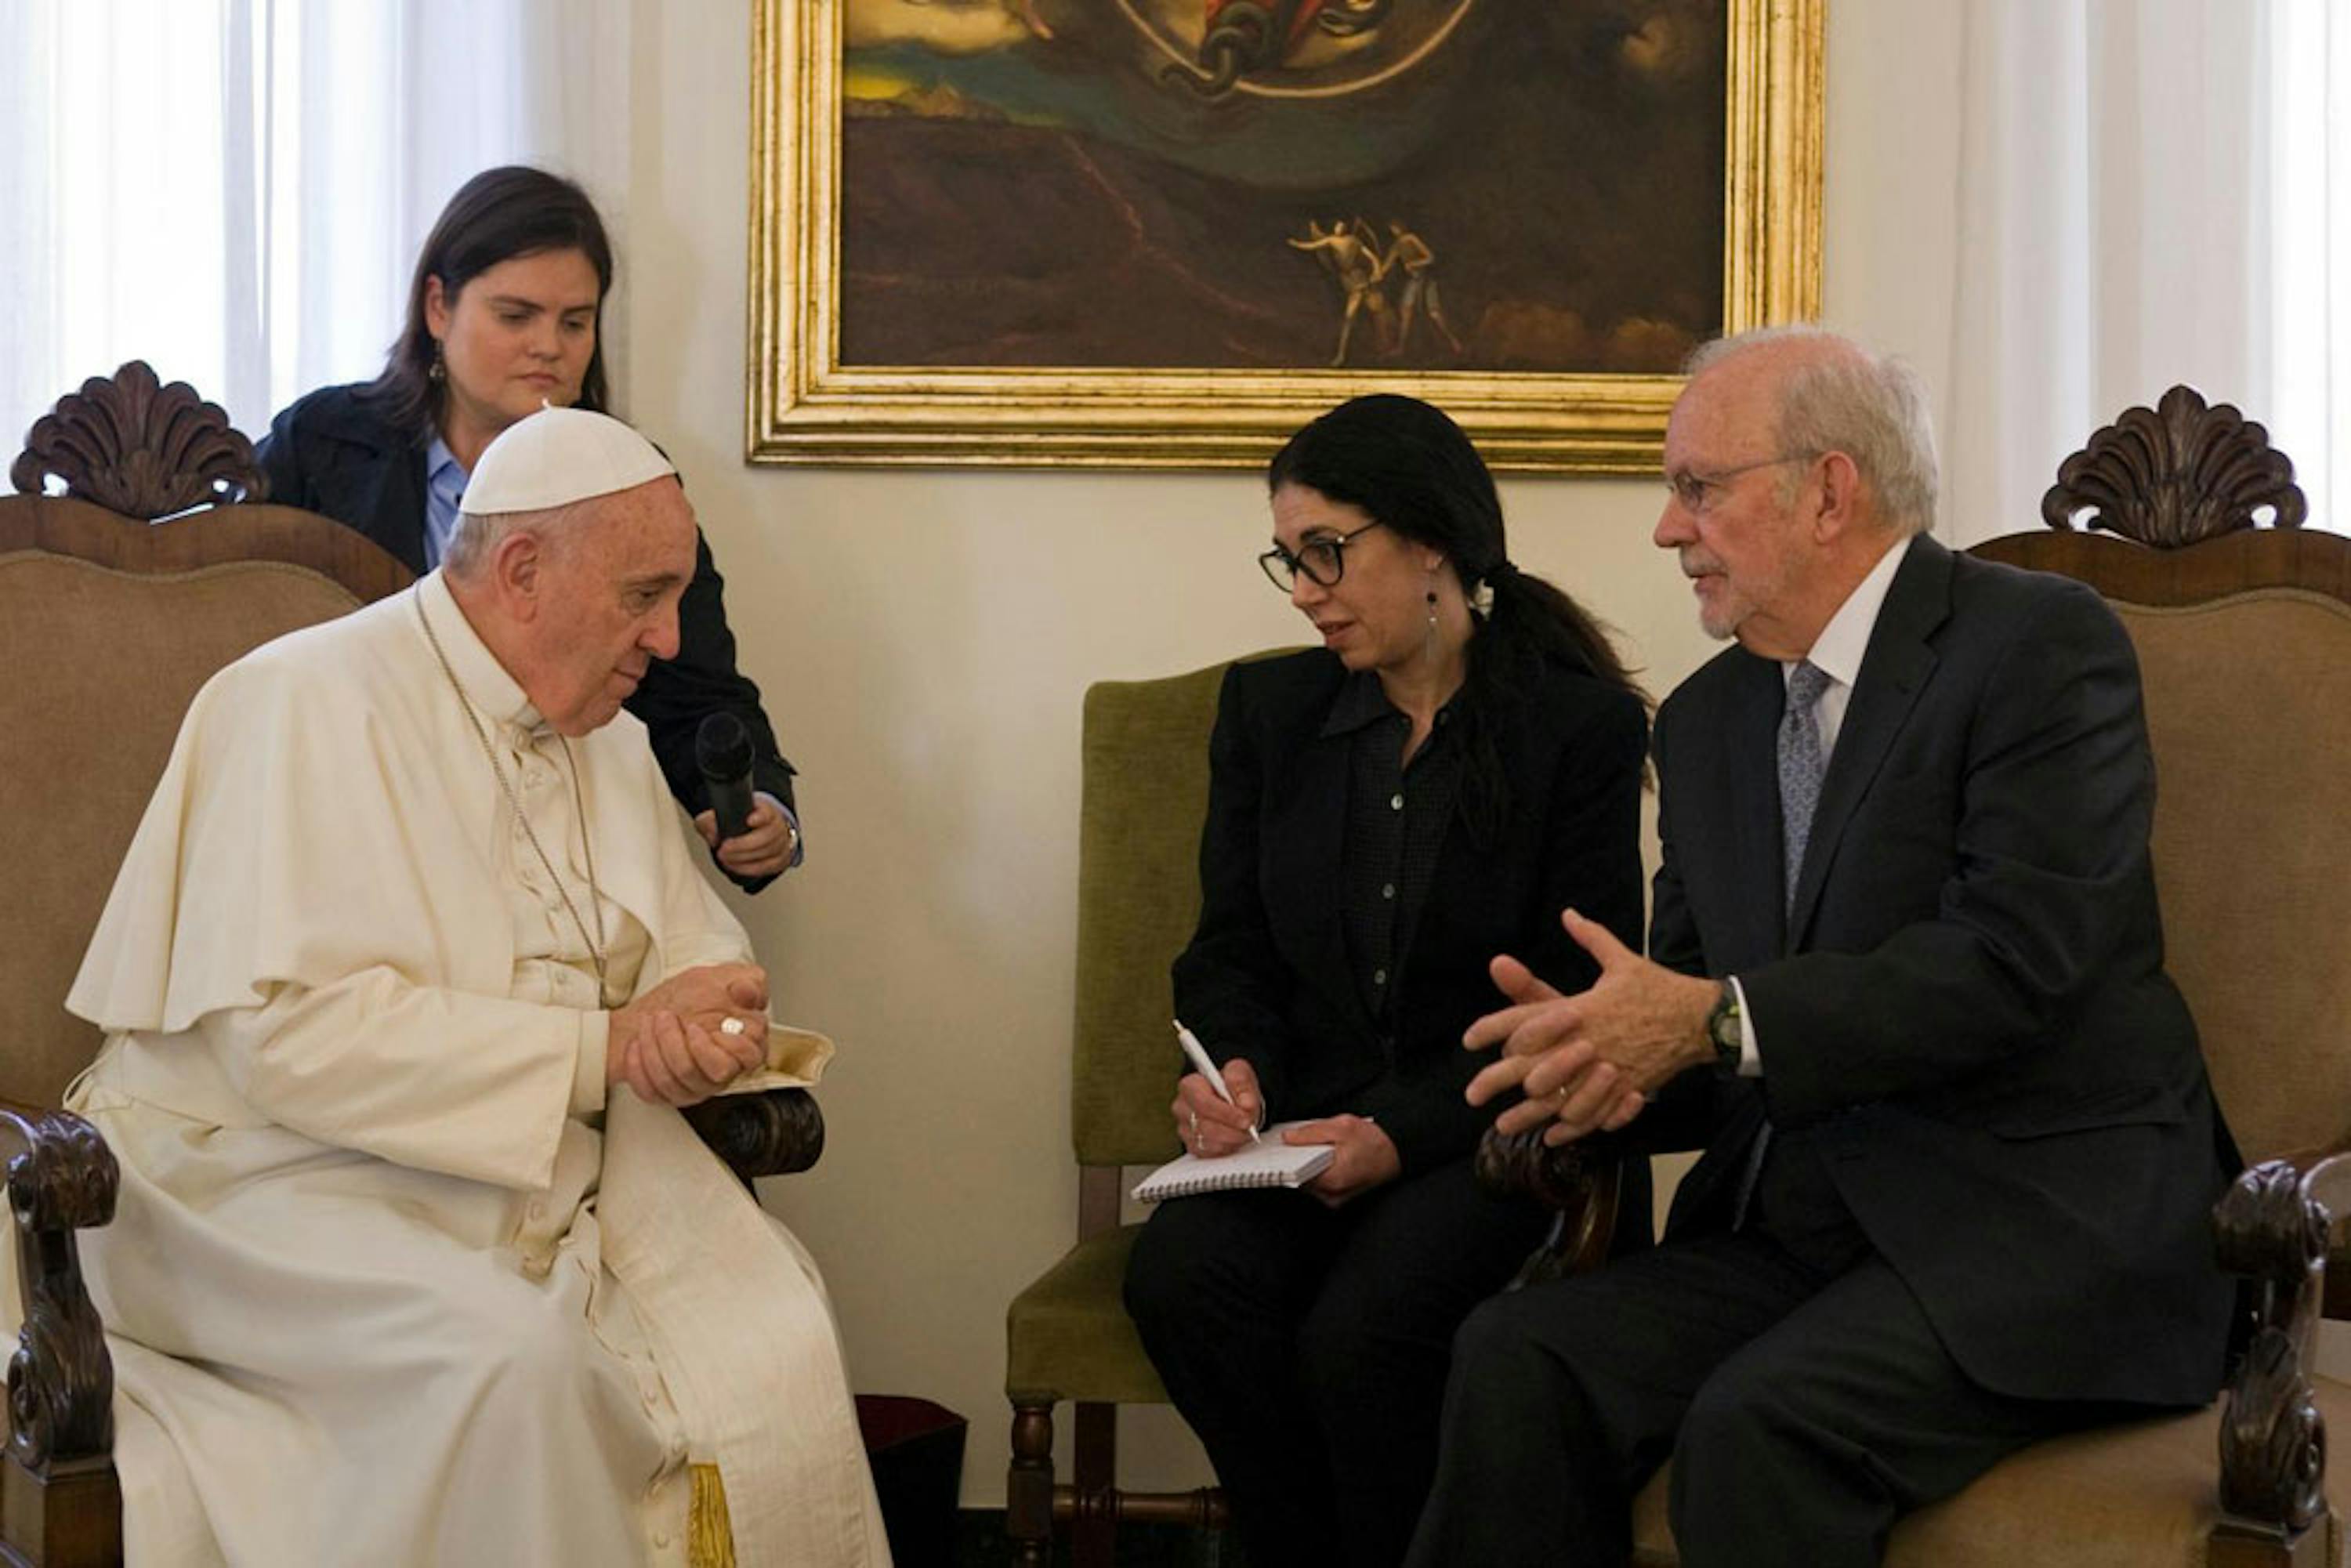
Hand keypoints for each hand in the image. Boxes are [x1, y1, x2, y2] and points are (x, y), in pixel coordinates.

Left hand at [610, 963, 768, 1100]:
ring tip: (649, 1022)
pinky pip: (651, 1091)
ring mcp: (694, 1088)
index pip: (749, 1058)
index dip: (727, 1044)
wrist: (653, 1012)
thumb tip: (750, 992)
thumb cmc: (688, 998)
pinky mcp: (668, 1096)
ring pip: (673, 1081)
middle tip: (665, 1017)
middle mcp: (720, 1074)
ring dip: (653, 1047)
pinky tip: (637, 1044)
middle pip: (704, 1073)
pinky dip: (637, 1066)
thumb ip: (746, 981)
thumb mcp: (721, 978)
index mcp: (741, 1047)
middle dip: (676, 1043)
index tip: (699, 1026)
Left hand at [694, 795, 797, 879]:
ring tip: (724, 858)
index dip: (761, 817)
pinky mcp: (780, 860)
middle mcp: (778, 826)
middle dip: (743, 845)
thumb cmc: (740, 823)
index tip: (749, 820)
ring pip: (767, 853)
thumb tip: (712, 834)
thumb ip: (711, 820)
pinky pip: (766, 867)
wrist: (756, 832)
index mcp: (766, 810)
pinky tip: (734, 865)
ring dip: (743, 858)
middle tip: (724, 848)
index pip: (768, 812)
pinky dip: (748, 869)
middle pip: (767, 836)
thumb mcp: (722, 815)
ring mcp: (781, 844)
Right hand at [1171, 1057, 1263, 1158]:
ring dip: (1231, 1139)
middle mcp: (1182, 1107)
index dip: (1226, 1113)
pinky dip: (1226, 1148)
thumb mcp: (1240, 1073)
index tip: (1245, 1118)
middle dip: (1232, 1129)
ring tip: (1244, 1131)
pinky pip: (1209, 1153)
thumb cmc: (1232, 1087)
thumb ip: (1242, 1083)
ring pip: (1208, 1141)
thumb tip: (1245, 1104)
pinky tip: (1234, 1138)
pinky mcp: (1191, 1145)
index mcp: (1189, 1085)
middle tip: (1249, 1127)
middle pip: (1205, 1125)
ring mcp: (1184, 1128)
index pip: (1203, 1102)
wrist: (1232, 1102)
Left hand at [1288, 1115, 1399, 1207]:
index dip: (1283, 1158)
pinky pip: (1319, 1184)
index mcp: (1331, 1178)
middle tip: (1296, 1142)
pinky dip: (1317, 1171)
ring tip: (1315, 1148)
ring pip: (1308, 1181)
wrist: (1398, 1152)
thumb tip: (1288, 1138)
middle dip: (1295, 1160)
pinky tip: (1324, 1156)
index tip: (1277, 1148)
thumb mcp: (1342, 1126)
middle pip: (1299, 1177)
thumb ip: (1312, 1132)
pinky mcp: (1339, 1197)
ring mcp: (1335, 1198)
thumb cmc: (1375, 1141)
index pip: (1293, 1173)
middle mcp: (1331, 1194)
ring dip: (1306, 1165)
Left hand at [1463, 909, 1716, 1144]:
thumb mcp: (1622, 959)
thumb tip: (1569, 913)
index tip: (1470, 1039)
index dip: (1495, 1029)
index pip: (1528, 1019)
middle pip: (1533, 1064)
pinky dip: (1573, 1127)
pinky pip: (1594, 1114)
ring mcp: (1607, 1069)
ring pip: (1559, 1098)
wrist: (1702, 1018)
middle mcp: (1588, 1041)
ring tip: (1503, 1126)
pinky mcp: (1627, 1089)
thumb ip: (1591, 938)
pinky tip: (1553, 1137)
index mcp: (1582, 1009)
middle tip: (1472, 1094)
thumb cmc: (1657, 988)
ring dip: (1530, 1115)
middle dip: (1499, 1080)